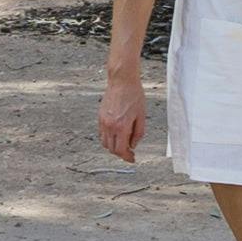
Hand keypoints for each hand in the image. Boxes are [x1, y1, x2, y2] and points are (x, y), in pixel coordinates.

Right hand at [98, 48, 144, 165]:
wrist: (122, 81)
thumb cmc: (134, 95)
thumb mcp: (141, 116)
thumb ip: (138, 133)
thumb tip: (133, 145)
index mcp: (121, 126)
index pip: (121, 150)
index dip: (127, 157)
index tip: (132, 159)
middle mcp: (109, 126)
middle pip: (111, 149)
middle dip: (121, 153)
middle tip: (130, 153)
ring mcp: (103, 121)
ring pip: (105, 143)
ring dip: (113, 147)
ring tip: (123, 143)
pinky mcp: (100, 117)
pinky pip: (102, 133)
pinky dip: (109, 138)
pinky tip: (117, 134)